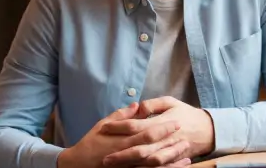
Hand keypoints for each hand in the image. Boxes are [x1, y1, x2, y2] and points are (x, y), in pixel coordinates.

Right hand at [58, 102, 189, 167]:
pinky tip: (176, 167)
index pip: (147, 132)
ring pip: (154, 164)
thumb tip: (137, 105)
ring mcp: (128, 166)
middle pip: (154, 149)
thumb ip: (121, 115)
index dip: (164, 128)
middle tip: (186, 136)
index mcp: (122, 139)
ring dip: (172, 159)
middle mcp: (127, 154)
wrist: (78, 165)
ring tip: (187, 153)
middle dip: (171, 143)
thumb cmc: (91, 143)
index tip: (177, 122)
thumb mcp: (103, 125)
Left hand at [100, 97, 214, 165]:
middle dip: (121, 154)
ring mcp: (169, 151)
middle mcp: (164, 138)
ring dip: (131, 164)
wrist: (207, 130)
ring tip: (114, 166)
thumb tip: (137, 106)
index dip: (119, 127)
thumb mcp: (171, 102)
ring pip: (147, 161)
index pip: (136, 125)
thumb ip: (153, 104)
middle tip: (104, 157)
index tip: (104, 127)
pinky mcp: (172, 160)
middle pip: (139, 148)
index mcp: (162, 122)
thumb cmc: (186, 113)